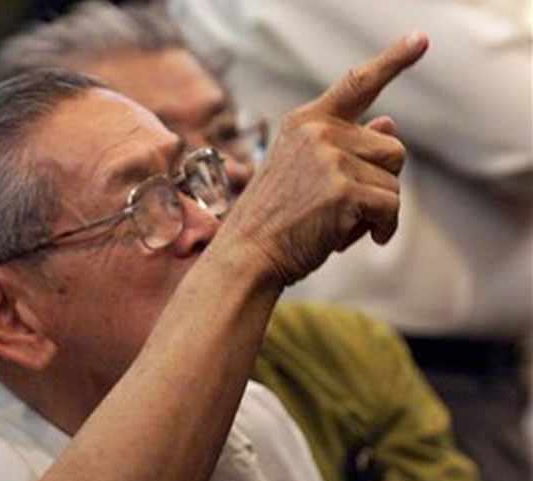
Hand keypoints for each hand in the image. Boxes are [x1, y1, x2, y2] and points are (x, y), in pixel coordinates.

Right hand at [222, 32, 427, 284]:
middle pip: (392, 148)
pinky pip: (390, 207)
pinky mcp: (344, 191)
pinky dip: (381, 228)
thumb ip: (346, 145)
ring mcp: (331, 159)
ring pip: (394, 182)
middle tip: (344, 208)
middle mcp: (319, 132)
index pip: (357, 84)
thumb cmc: (273, 218)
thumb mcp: (305, 172)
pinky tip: (353, 239)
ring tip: (338, 224)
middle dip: (380, 181)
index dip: (394, 60)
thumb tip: (389, 122)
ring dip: (378, 210)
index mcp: (305, 122)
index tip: (420, 39)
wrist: (246, 254)